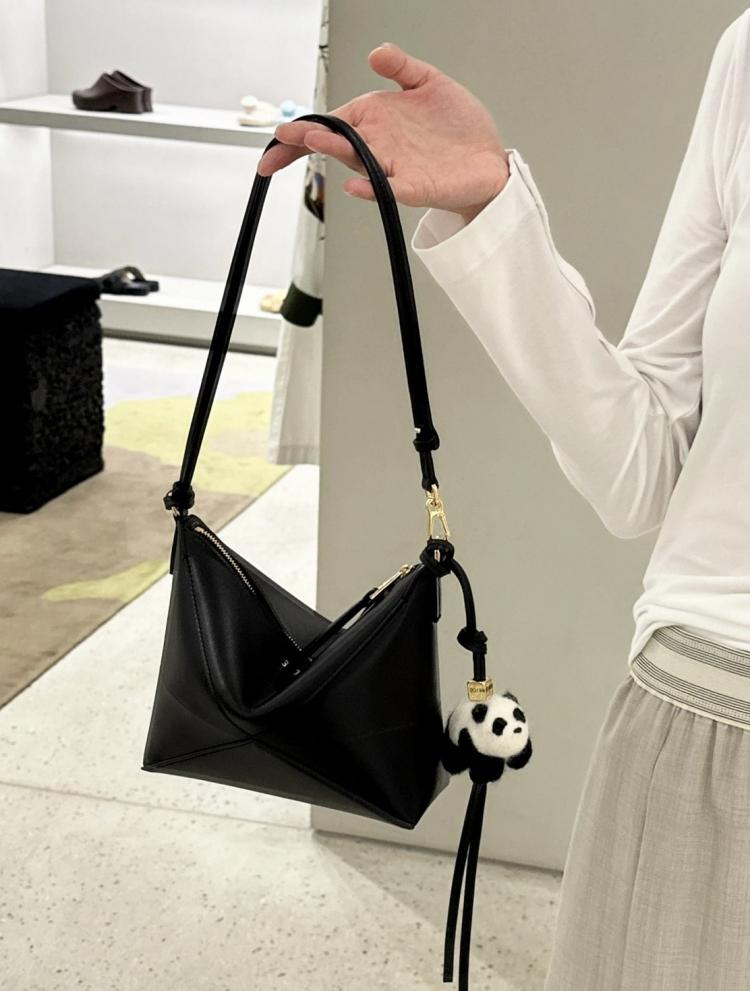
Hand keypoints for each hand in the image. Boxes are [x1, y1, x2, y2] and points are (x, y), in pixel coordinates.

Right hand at [257, 42, 509, 223]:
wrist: (487, 159)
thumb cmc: (457, 128)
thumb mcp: (429, 83)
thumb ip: (401, 68)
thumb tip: (376, 53)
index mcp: (376, 120)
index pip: (332, 122)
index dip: (303, 129)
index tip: (281, 133)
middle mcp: (378, 145)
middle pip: (336, 142)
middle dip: (308, 140)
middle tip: (286, 135)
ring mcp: (394, 168)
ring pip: (357, 161)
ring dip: (336, 152)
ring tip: (316, 141)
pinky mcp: (414, 187)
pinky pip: (388, 189)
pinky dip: (371, 188)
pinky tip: (354, 185)